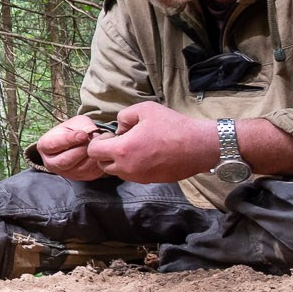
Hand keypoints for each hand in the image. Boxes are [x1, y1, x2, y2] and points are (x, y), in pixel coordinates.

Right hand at [34, 116, 107, 181]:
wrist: (76, 143)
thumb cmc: (72, 131)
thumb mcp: (75, 122)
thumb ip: (82, 126)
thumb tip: (91, 135)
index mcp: (45, 146)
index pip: (54, 145)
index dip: (70, 139)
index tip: (83, 135)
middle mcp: (51, 163)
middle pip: (65, 161)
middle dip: (81, 150)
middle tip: (92, 141)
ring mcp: (64, 173)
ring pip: (79, 169)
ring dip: (91, 157)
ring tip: (97, 146)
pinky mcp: (78, 178)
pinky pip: (89, 174)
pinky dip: (97, 164)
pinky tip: (99, 154)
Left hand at [84, 101, 217, 183]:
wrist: (199, 146)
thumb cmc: (172, 126)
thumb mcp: (145, 109)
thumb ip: (124, 116)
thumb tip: (118, 128)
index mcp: (122, 150)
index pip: (94, 152)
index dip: (98, 142)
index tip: (111, 135)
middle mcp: (127, 168)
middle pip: (103, 165)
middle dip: (106, 153)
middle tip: (121, 141)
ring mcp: (139, 177)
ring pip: (118, 172)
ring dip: (119, 161)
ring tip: (135, 147)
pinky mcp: (150, 181)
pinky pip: (133, 175)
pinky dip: (133, 166)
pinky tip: (146, 154)